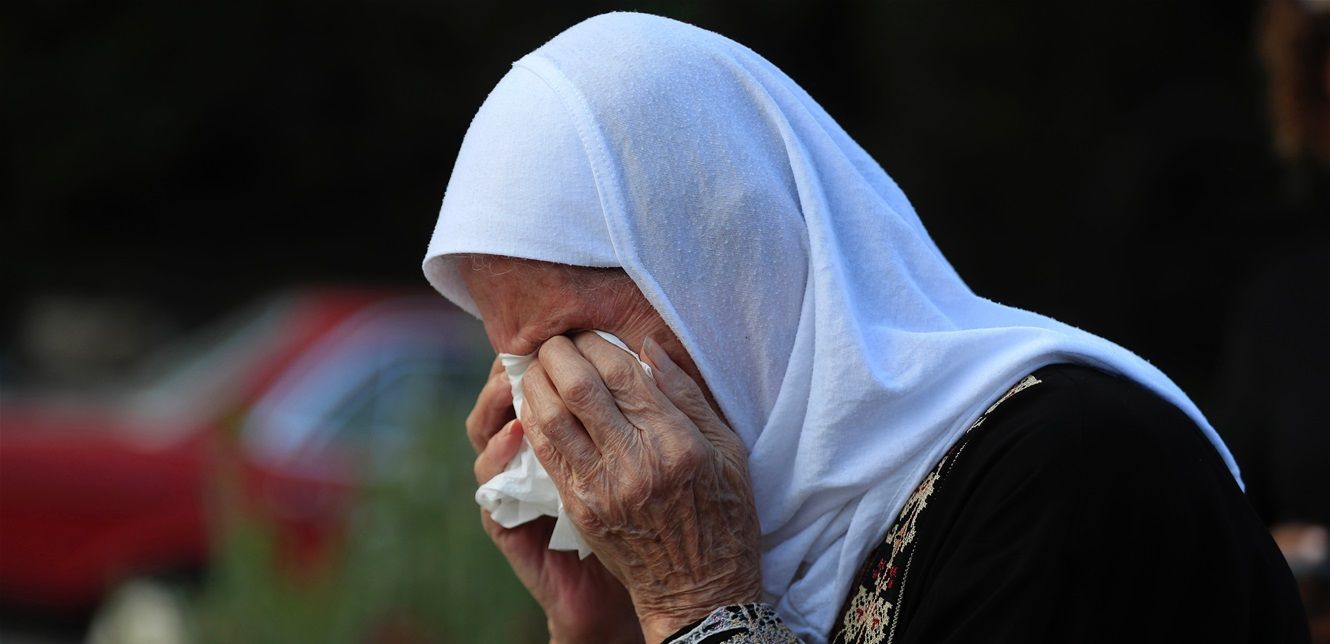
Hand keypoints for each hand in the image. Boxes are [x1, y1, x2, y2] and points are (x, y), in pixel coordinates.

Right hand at [468, 357, 641, 643]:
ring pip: (487, 432)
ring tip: (513, 377)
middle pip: (508, 396)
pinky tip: (516, 434)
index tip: (564, 327)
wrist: (657, 593)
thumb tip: (649, 351)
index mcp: (573, 436)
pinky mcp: (509, 524)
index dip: (549, 354)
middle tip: (531, 342)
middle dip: (518, 366)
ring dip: (496, 401)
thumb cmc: (656, 521)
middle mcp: (537, 456)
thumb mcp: (653, 457)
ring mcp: (519, 489)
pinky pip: (492, 485)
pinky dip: (499, 456)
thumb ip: (643, 412)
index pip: (548, 381)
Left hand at [520, 333, 761, 642]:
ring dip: (536, 383)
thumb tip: (649, 347)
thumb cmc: (724, 514)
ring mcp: (603, 488)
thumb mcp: (728, 450)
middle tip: (552, 341)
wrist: (700, 590)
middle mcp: (636, 463)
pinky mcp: (582, 510)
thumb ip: (688, 395)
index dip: (595, 343)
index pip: (621, 374)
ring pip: (552, 418)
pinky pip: (547, 454)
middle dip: (556, 354)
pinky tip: (533, 404)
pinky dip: (533, 422)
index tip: (585, 331)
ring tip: (535, 365)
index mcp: (676, 443)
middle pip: (579, 388)